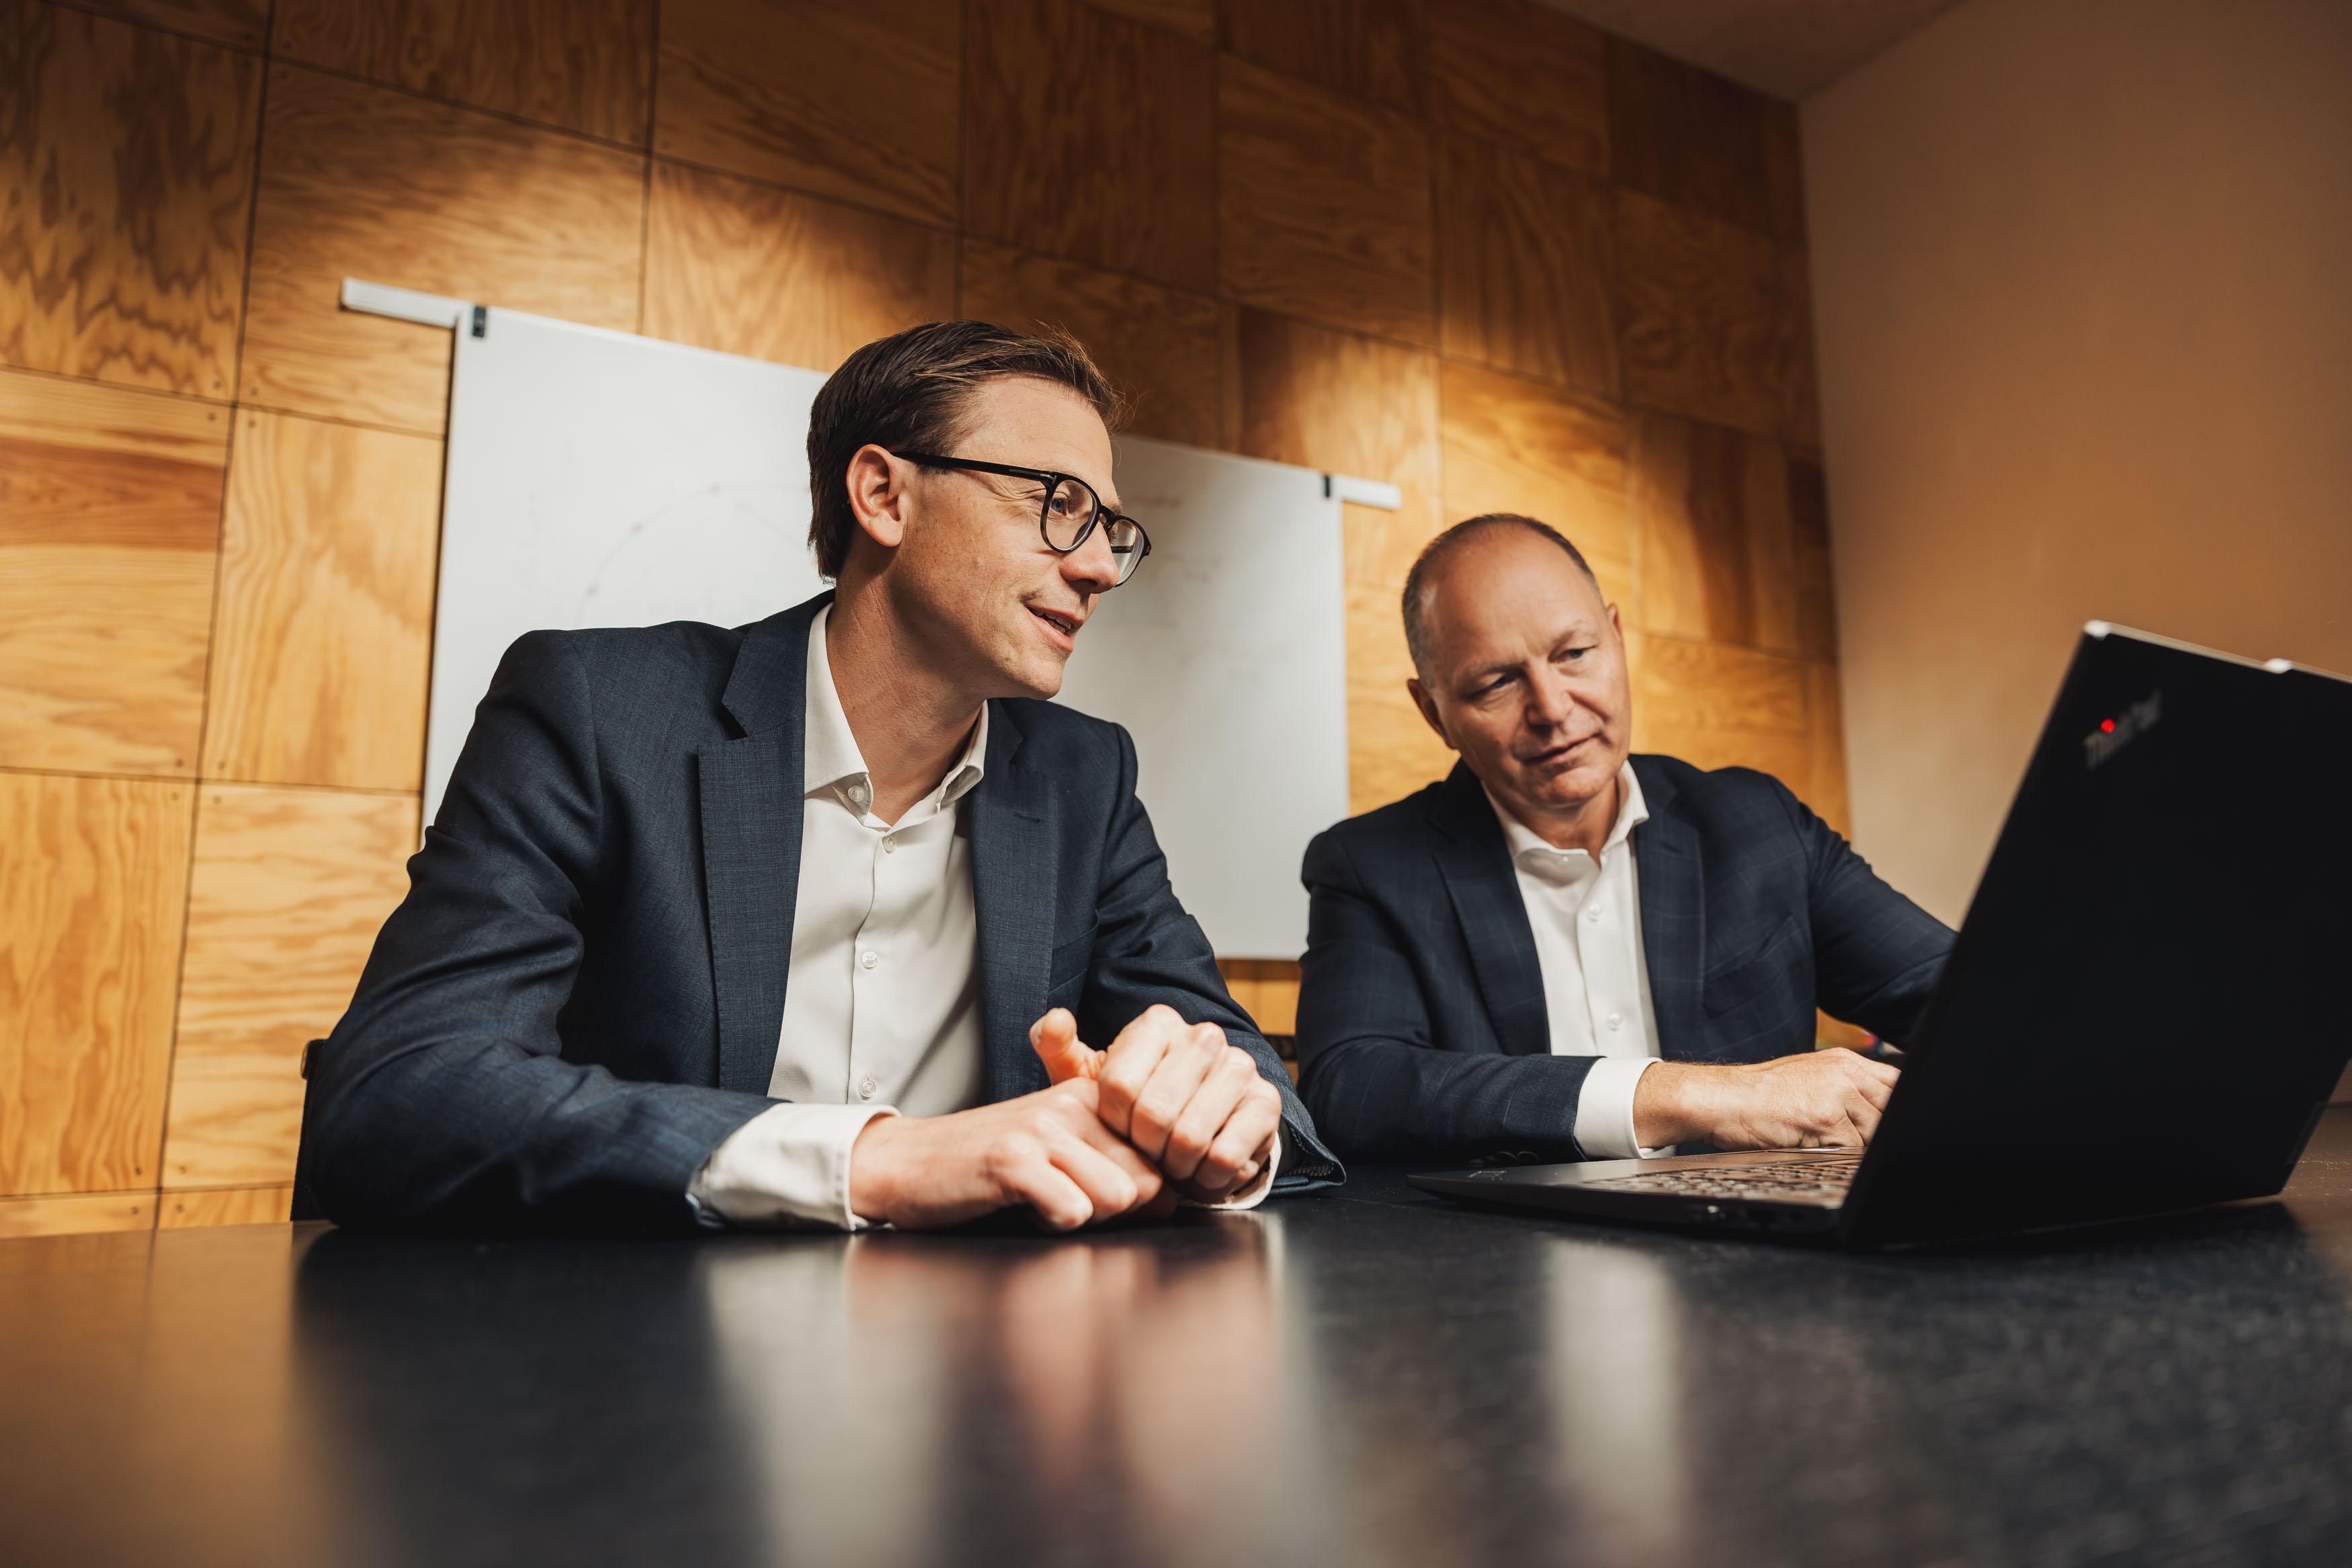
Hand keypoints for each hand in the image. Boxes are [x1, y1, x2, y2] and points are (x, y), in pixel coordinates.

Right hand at [847, 1077, 1167, 1230]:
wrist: (905, 1162)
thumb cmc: (987, 1167)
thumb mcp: (1059, 1155)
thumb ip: (1114, 1167)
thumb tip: (1174, 1201)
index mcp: (1089, 1099)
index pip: (1160, 1159)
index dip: (1141, 1198)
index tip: (1096, 1197)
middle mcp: (1073, 1105)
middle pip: (1148, 1183)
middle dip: (1114, 1212)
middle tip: (1063, 1203)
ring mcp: (1043, 1129)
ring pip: (1118, 1196)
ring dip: (1083, 1218)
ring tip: (1041, 1202)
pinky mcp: (1014, 1160)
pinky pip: (1073, 1211)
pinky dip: (1051, 1225)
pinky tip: (1021, 1209)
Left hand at [1031, 1005, 1281, 1201]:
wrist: (1203, 1130)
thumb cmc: (1139, 1106)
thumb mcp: (1092, 1079)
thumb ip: (1061, 1051)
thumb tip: (1052, 1020)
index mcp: (1157, 1024)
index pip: (1118, 1087)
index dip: (1114, 1124)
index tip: (1122, 1128)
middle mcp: (1203, 1036)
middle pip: (1153, 1114)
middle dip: (1145, 1149)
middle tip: (1151, 1151)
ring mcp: (1239, 1066)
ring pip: (1190, 1138)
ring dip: (1176, 1165)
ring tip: (1175, 1159)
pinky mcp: (1266, 1102)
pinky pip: (1224, 1157)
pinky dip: (1208, 1176)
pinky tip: (1204, 1166)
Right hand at [1633, 1050, 1899, 1151]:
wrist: (1722, 1099)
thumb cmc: (1757, 1095)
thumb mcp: (1807, 1078)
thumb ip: (1844, 1088)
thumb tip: (1875, 1113)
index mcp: (1844, 1061)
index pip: (1896, 1083)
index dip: (1897, 1109)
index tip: (1894, 1126)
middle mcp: (1846, 1072)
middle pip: (1891, 1111)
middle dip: (1878, 1133)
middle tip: (1847, 1141)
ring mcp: (1839, 1093)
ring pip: (1876, 1134)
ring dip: (1855, 1147)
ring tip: (1822, 1142)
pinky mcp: (1828, 1117)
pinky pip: (1852, 1151)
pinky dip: (1835, 1157)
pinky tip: (1811, 1147)